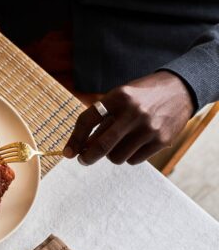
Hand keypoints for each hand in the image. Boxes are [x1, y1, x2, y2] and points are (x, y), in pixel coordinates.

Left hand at [64, 71, 193, 164]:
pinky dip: (129, 156)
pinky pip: (133, 160)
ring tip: (118, 144)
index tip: (69, 153)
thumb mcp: (120, 97)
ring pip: (116, 157)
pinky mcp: (162, 140)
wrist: (181, 89)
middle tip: (83, 159)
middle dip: (87, 157)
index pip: (87, 120)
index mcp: (119, 97)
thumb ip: (101, 117)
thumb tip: (80, 147)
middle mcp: (134, 112)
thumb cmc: (141, 96)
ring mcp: (149, 127)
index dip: (75, 139)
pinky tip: (134, 144)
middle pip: (101, 145)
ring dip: (111, 155)